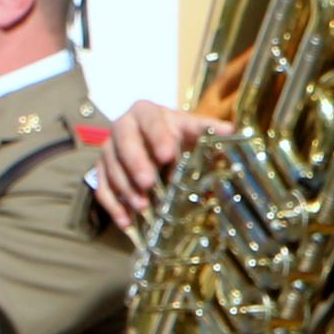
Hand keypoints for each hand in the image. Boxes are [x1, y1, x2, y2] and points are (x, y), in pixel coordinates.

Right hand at [91, 97, 226, 232]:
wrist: (152, 140)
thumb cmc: (174, 134)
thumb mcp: (190, 129)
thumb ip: (207, 130)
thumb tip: (231, 131)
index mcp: (145, 112)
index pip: (150, 120)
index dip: (157, 137)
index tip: (167, 154)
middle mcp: (122, 127)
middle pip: (123, 142)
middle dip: (135, 163)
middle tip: (148, 182)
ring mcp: (109, 150)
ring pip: (111, 167)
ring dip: (126, 188)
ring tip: (142, 206)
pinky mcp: (102, 170)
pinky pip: (102, 188)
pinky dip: (113, 206)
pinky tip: (126, 221)